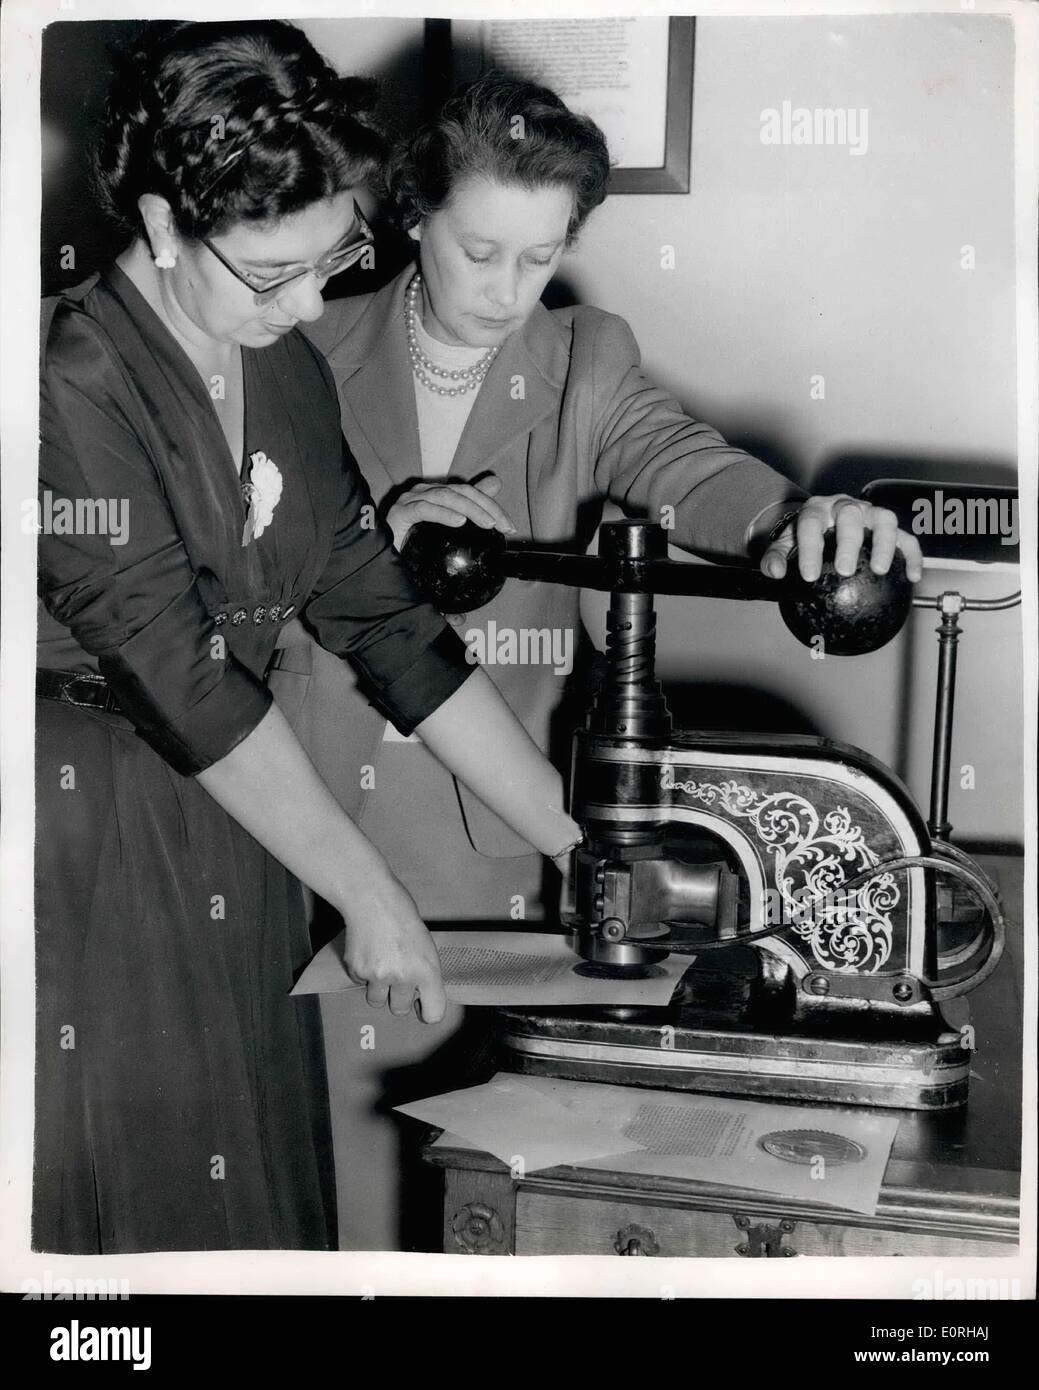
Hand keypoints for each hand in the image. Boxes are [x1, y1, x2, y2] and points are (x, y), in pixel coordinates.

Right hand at [339, 873, 446, 1022]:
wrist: (371, 898)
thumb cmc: (401, 915)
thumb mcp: (425, 945)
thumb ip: (424, 972)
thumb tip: (419, 995)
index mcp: (426, 970)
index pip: (433, 1013)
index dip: (427, 1011)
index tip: (422, 1006)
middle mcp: (403, 977)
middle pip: (399, 1010)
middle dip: (398, 998)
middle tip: (397, 978)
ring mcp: (377, 976)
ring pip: (377, 1001)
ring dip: (378, 988)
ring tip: (382, 963)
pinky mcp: (356, 971)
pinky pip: (360, 984)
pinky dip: (363, 973)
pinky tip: (369, 951)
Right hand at [386, 473, 516, 551]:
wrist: (384, 562)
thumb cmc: (415, 545)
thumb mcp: (447, 530)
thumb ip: (471, 509)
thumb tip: (497, 486)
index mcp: (437, 494)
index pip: (469, 492)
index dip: (491, 505)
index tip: (509, 527)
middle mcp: (424, 492)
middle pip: (460, 492)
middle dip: (486, 507)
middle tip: (502, 526)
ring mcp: (410, 500)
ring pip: (445, 497)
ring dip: (470, 509)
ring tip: (487, 524)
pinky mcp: (399, 513)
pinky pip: (424, 509)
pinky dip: (443, 514)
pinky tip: (459, 522)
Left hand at [760, 495, 923, 583]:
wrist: (822, 520)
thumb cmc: (805, 535)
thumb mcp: (785, 544)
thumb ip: (776, 557)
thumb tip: (776, 572)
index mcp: (816, 510)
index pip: (811, 524)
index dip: (811, 549)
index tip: (809, 575)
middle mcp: (844, 507)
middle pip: (850, 515)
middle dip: (849, 541)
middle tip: (845, 570)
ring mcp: (868, 514)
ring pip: (884, 519)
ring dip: (885, 543)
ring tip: (880, 569)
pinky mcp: (887, 526)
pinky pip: (906, 536)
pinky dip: (912, 554)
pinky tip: (912, 576)